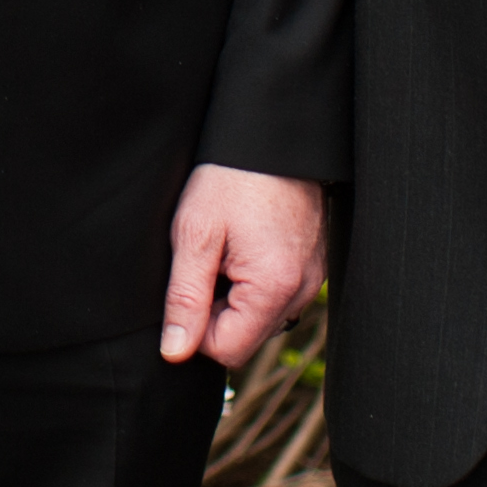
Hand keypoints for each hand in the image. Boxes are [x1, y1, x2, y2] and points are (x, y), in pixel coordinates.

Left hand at [158, 163, 325, 367]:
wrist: (272, 135)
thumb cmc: (231, 177)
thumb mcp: (194, 233)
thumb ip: (184, 297)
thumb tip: (175, 351)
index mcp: (275, 287)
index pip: (227, 350)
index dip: (196, 326)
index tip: (190, 283)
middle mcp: (303, 290)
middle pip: (246, 336)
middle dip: (217, 309)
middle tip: (208, 258)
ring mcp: (312, 279)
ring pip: (261, 317)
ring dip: (236, 295)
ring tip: (227, 248)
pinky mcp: (312, 266)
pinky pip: (277, 295)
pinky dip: (255, 280)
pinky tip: (245, 244)